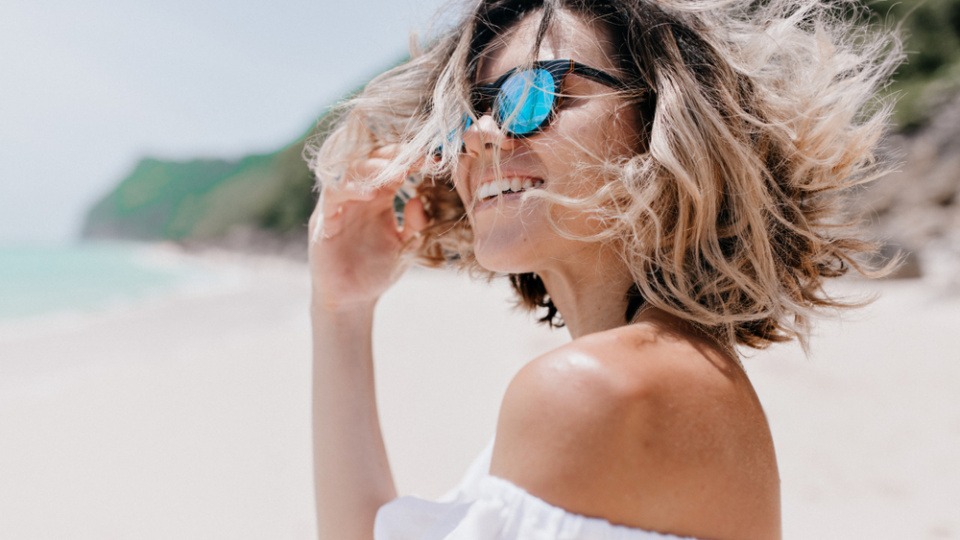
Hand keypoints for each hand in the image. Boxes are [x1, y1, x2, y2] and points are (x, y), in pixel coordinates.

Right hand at [308, 145, 427, 311]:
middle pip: (371, 160)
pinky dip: (350, 190)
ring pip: (349, 172)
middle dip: (394, 156)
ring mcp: (338, 206)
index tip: (436, 159)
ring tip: (395, 172)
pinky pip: (332, 197)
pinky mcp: (323, 222)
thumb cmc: (378, 269)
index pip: (393, 166)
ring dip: (372, 168)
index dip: (412, 159)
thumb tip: (418, 201)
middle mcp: (357, 195)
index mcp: (379, 197)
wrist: (352, 299)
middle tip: (416, 157)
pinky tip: (370, 193)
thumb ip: (416, 225)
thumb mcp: (405, 245)